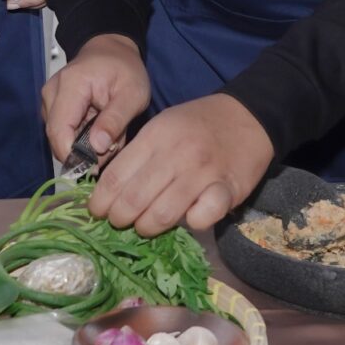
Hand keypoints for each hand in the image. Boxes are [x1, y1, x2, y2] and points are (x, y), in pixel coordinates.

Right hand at [41, 33, 149, 163]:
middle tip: (111, 149)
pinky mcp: (51, 107)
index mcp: (71, 84)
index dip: (74, 155)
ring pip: (60, 138)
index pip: (59, 131)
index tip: (97, 167)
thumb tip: (97, 148)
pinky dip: (81, 139)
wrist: (111, 50)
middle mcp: (52, 92)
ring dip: (84, 147)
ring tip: (109, 136)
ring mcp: (49, 99)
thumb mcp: (133, 94)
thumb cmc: (124, 69)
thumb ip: (115, 120)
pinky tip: (99, 131)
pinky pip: (62, 133)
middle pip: (57, 137)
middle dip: (83, 153)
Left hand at [87, 93, 273, 235]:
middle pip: (135, 199)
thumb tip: (109, 189)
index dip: (100, 200)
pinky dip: (190, 223)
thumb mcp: (162, 126)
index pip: (116, 176)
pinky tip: (188, 218)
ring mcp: (202, 173)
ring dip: (147, 228)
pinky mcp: (227, 190)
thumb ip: (139, 154)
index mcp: (155, 136)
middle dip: (119, 218)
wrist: (248, 116)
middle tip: (119, 222)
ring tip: (144, 227)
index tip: (96, 212)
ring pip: (162, 214)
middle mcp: (176, 154)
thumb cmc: (198, 124)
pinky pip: (201, 218)